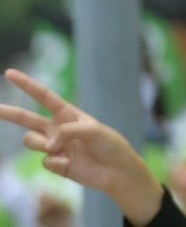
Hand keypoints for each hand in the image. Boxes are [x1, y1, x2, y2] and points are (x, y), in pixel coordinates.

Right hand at [0, 68, 163, 225]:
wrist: (116, 171)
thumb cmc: (110, 145)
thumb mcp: (94, 130)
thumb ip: (69, 131)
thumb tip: (49, 144)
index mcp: (68, 114)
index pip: (44, 96)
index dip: (27, 85)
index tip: (10, 73)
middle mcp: (58, 129)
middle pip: (27, 119)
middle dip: (9, 113)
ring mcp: (54, 147)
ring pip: (31, 141)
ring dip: (42, 144)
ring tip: (59, 148)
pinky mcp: (54, 164)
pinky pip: (45, 161)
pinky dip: (58, 163)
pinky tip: (72, 164)